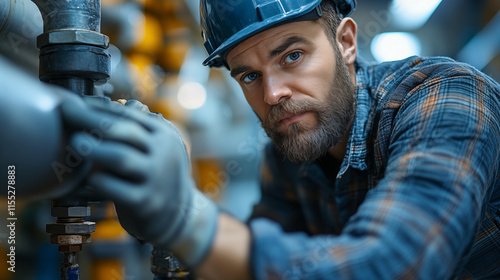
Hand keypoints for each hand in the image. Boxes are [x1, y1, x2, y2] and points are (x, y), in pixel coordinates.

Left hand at [59, 97, 217, 266]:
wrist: (180, 215)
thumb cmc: (156, 175)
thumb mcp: (156, 148)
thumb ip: (139, 128)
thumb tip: (115, 103)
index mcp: (165, 135)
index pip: (129, 115)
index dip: (100, 106)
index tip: (76, 101)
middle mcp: (164, 154)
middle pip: (123, 131)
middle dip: (90, 118)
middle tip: (66, 111)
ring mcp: (155, 179)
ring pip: (120, 158)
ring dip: (93, 148)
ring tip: (74, 141)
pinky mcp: (145, 203)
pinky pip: (115, 188)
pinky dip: (98, 180)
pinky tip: (87, 177)